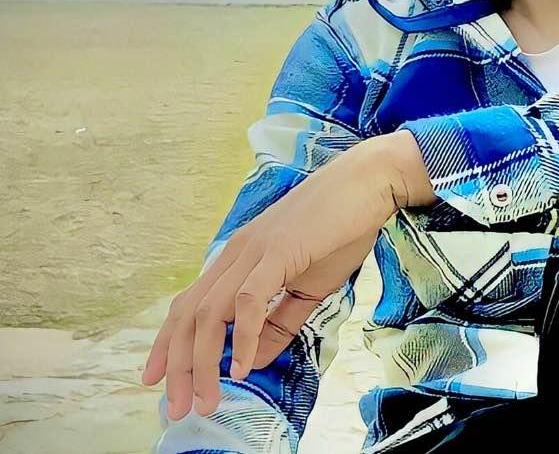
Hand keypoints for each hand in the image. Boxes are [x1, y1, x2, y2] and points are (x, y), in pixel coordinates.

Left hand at [141, 130, 435, 420]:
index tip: (157, 380)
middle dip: (178, 365)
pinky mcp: (278, 251)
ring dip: (203, 361)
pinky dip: (243, 335)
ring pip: (211, 312)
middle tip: (176, 408)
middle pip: (190, 315)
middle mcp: (237, 253)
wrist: (369, 182)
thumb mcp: (310, 284)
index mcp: (240, 257)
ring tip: (207, 398)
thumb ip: (281, 322)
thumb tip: (254, 360)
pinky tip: (244, 365)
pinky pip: (249, 299)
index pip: (189, 305)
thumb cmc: (343, 228)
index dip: (168, 343)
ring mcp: (254, 250)